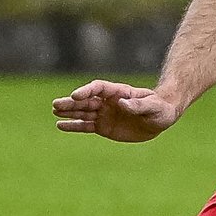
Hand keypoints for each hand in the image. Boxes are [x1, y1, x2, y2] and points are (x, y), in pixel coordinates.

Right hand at [52, 79, 180, 142]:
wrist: (161, 118)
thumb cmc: (159, 109)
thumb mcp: (152, 107)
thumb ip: (137, 105)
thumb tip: (122, 103)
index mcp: (119, 92)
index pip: (99, 88)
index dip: (86, 91)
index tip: (76, 96)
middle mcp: (108, 102)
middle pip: (86, 100)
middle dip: (71, 103)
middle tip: (55, 104)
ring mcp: (104, 114)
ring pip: (83, 112)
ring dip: (69, 112)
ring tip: (54, 111)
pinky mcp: (103, 127)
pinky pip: (85, 126)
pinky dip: (73, 126)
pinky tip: (60, 125)